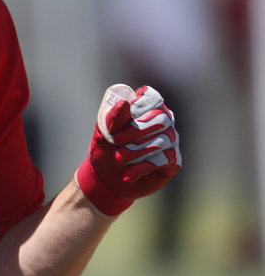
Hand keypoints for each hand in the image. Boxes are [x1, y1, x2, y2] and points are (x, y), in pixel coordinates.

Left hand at [75, 84, 180, 215]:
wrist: (105, 178)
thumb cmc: (105, 148)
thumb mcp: (103, 133)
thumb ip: (112, 118)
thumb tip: (124, 102)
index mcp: (144, 109)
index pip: (152, 97)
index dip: (140, 105)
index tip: (125, 118)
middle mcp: (162, 122)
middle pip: (162, 118)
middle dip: (135, 131)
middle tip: (115, 142)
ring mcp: (171, 140)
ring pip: (164, 139)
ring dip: (137, 151)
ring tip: (118, 160)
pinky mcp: (173, 161)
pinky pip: (165, 159)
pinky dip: (143, 166)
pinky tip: (127, 174)